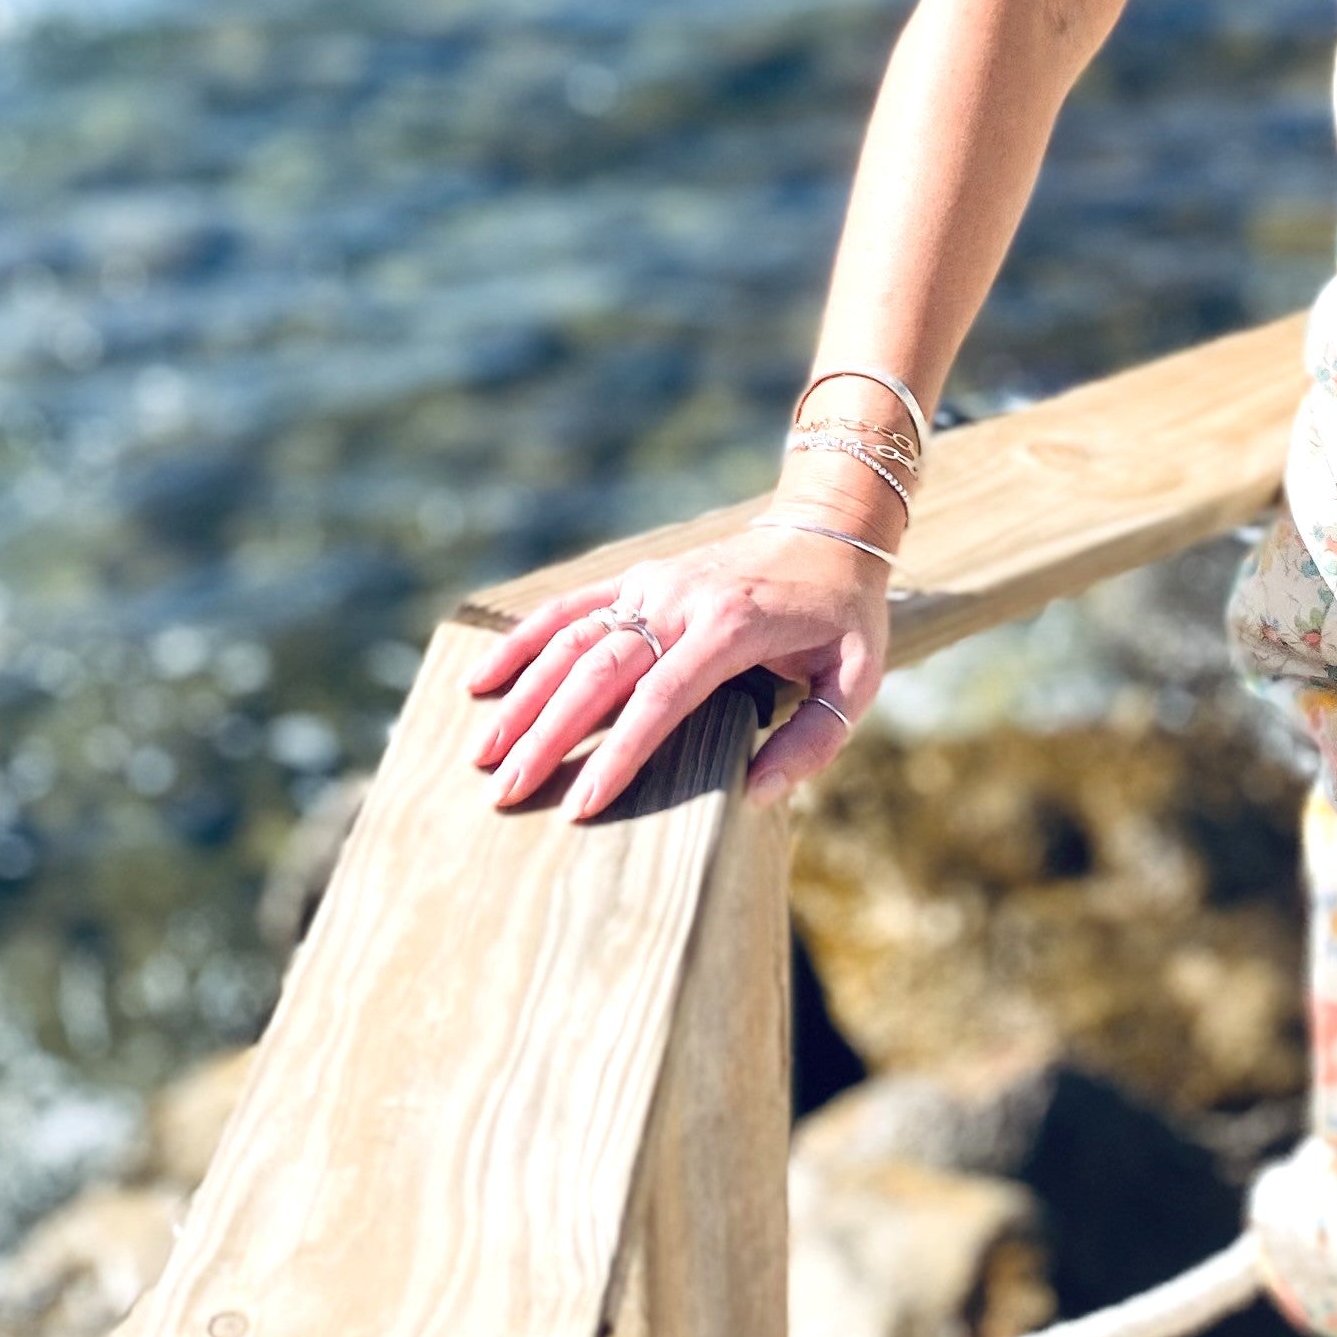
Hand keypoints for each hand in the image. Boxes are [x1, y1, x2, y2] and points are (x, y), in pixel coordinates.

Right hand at [464, 527, 886, 821]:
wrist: (827, 531)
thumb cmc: (843, 618)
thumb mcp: (854, 679)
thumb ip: (813, 740)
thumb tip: (756, 794)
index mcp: (732, 627)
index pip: (661, 699)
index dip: (618, 753)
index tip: (580, 805)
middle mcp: (680, 600)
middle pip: (599, 671)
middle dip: (548, 735)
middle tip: (505, 791)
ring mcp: (652, 584)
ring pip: (571, 640)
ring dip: (523, 695)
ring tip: (484, 752)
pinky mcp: (637, 578)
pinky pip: (568, 607)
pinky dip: (522, 640)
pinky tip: (482, 681)